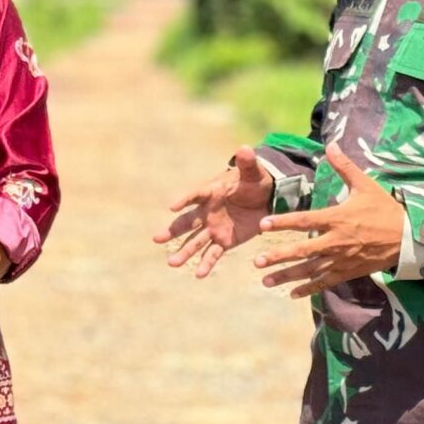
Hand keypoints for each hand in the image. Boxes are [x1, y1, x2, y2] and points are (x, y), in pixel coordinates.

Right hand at [153, 145, 272, 277]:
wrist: (265, 198)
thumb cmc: (255, 181)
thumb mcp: (253, 172)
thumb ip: (247, 163)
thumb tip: (245, 148)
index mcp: (211, 192)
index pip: (194, 195)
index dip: (184, 200)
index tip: (172, 206)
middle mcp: (207, 211)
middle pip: (186, 222)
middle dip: (172, 231)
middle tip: (157, 239)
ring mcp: (213, 228)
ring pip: (195, 242)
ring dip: (184, 252)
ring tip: (172, 263)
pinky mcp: (224, 241)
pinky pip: (213, 254)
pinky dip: (206, 264)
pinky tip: (198, 275)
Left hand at [251, 149, 401, 297]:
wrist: (408, 237)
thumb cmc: (384, 209)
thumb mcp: (365, 185)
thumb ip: (344, 166)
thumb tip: (330, 144)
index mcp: (337, 218)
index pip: (304, 220)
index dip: (282, 222)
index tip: (263, 225)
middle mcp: (336, 241)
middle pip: (302, 251)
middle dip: (278, 256)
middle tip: (257, 261)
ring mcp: (341, 259)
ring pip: (310, 270)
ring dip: (287, 276)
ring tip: (266, 281)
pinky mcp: (348, 272)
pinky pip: (326, 282)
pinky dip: (309, 289)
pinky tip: (293, 294)